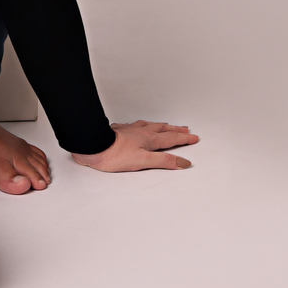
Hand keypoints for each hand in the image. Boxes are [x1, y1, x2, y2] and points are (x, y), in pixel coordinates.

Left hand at [73, 120, 198, 171]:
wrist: (93, 145)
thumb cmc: (115, 155)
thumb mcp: (144, 161)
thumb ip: (164, 161)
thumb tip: (184, 162)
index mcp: (149, 140)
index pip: (171, 139)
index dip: (184, 139)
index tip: (194, 137)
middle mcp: (141, 132)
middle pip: (162, 130)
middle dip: (175, 131)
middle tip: (185, 129)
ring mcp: (129, 130)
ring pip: (149, 125)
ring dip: (160, 126)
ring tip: (166, 125)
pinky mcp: (119, 131)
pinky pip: (135, 125)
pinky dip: (143, 125)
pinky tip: (138, 125)